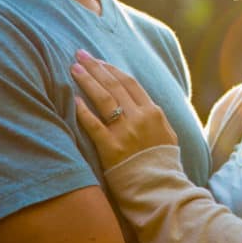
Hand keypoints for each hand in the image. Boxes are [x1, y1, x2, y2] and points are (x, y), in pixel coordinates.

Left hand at [71, 50, 177, 169]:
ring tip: (74, 68)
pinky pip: (94, 125)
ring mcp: (125, 132)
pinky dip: (83, 111)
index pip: (130, 83)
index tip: (98, 60)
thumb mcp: (168, 134)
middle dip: (96, 68)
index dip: (112, 69)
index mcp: (153, 112)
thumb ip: (155, 117)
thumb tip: (145, 104)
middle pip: (114, 85)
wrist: (160, 188)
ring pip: (104, 99)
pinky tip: (74, 99)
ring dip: (88, 81)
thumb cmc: (163, 163)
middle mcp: (139, 117)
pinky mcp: (111, 148)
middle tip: (80, 54)